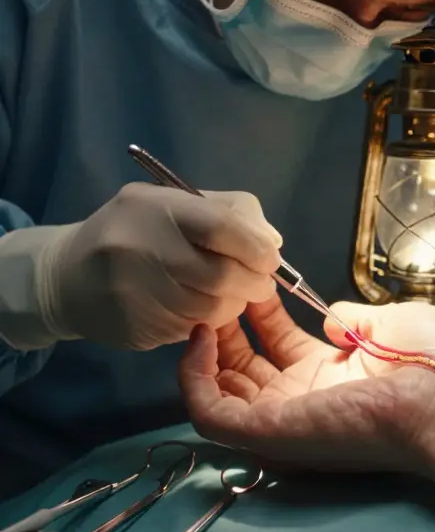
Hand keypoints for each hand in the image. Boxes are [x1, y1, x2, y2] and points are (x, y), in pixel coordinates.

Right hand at [39, 183, 282, 349]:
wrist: (66, 276)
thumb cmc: (135, 231)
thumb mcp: (174, 203)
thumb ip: (230, 212)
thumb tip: (272, 243)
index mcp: (155, 207)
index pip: (223, 227)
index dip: (256, 246)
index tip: (269, 257)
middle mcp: (141, 249)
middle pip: (221, 275)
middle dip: (254, 282)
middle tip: (262, 283)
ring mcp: (134, 293)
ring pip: (211, 308)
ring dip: (234, 304)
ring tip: (231, 294)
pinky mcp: (135, 327)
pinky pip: (191, 329)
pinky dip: (208, 321)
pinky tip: (200, 307)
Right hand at [179, 293, 434, 473]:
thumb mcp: (392, 323)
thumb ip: (353, 318)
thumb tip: (330, 318)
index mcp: (336, 376)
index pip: (281, 345)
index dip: (262, 312)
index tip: (253, 276)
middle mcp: (305, 400)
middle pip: (245, 367)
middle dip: (227, 324)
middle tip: (220, 286)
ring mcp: (283, 419)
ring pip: (220, 391)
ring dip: (203, 348)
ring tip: (203, 306)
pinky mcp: (267, 432)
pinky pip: (209, 415)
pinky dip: (192, 377)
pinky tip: (200, 336)